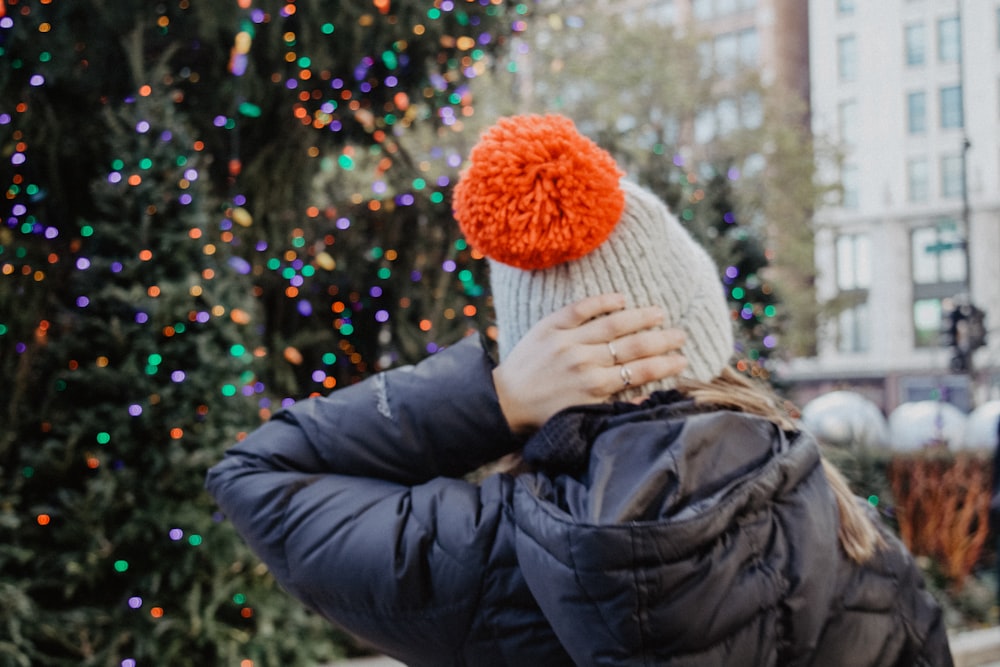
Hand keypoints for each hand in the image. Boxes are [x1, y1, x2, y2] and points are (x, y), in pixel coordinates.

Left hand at [492, 293, 686, 434]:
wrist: (504, 401)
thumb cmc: (544, 414)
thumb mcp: (582, 417)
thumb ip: (614, 407)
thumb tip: (647, 398)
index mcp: (595, 387)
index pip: (641, 371)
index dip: (665, 365)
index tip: (682, 360)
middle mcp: (585, 361)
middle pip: (633, 346)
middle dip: (662, 340)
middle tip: (680, 335)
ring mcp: (568, 341)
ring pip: (612, 324)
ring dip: (640, 317)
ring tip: (659, 313)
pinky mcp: (550, 326)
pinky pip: (580, 309)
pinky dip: (602, 302)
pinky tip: (621, 298)